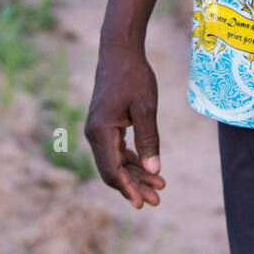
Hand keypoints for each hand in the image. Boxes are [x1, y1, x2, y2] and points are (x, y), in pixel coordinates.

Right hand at [85, 44, 165, 208]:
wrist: (120, 51)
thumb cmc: (134, 76)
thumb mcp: (146, 107)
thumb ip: (148, 139)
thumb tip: (153, 170)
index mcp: (100, 131)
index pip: (112, 170)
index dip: (128, 188)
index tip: (142, 202)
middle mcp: (94, 134)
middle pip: (113, 170)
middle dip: (135, 185)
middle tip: (157, 200)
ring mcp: (98, 130)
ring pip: (116, 161)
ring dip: (136, 174)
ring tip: (158, 187)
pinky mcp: (105, 125)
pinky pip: (117, 149)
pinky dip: (132, 160)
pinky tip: (148, 168)